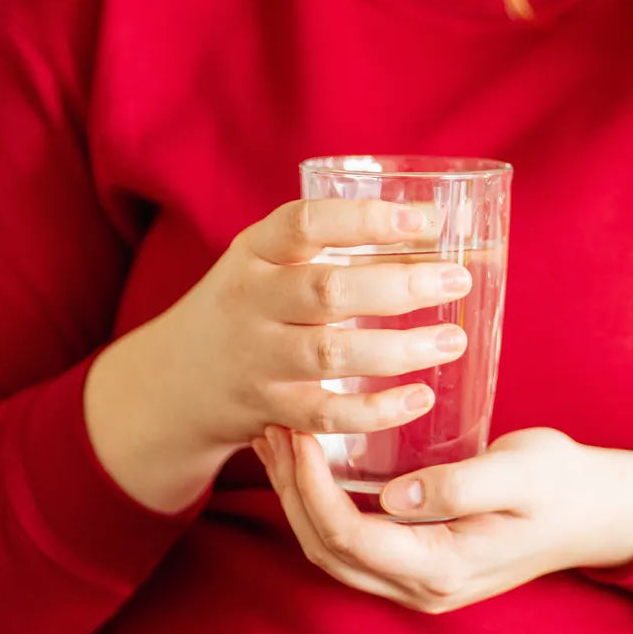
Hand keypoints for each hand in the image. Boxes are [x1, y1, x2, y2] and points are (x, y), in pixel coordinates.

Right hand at [85, 199, 471, 511]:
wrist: (175, 378)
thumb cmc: (249, 303)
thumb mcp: (267, 259)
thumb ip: (331, 244)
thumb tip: (435, 226)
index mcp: (254, 251)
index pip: (305, 223)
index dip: (366, 219)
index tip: (425, 222)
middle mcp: (251, 301)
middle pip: (327, 291)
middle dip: (400, 285)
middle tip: (457, 280)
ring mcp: (258, 359)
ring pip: (331, 355)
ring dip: (400, 349)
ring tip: (453, 339)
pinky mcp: (269, 409)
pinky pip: (327, 415)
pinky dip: (377, 410)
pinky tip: (420, 397)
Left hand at [254, 425, 632, 613]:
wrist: (597, 512)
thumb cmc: (562, 485)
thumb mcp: (521, 475)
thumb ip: (462, 486)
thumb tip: (397, 496)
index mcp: (443, 568)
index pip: (352, 537)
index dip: (313, 489)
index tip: (298, 432)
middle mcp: (422, 586)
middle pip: (328, 550)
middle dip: (292, 490)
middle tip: (273, 426)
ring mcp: (418, 579)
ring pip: (333, 550)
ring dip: (299, 496)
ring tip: (278, 438)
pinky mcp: (418, 558)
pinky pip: (353, 539)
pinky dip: (322, 501)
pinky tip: (313, 459)